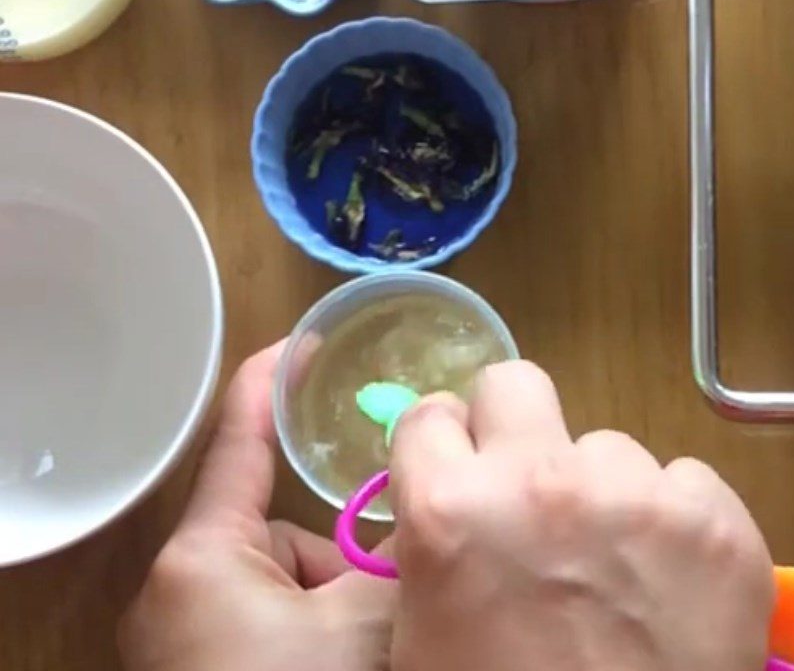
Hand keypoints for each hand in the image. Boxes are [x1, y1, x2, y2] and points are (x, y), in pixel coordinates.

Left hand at [119, 342, 394, 670]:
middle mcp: (180, 587)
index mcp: (201, 557)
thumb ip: (400, 561)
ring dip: (331, 597)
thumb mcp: (358, 628)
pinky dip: (310, 628)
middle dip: (338, 548)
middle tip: (391, 589)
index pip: (238, 439)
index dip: (270, 380)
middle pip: (276, 526)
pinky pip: (265, 616)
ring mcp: (185, 632)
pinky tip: (343, 658)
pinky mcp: (200, 666)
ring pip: (279, 577)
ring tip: (367, 646)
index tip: (305, 339)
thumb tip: (430, 522)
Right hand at [389, 361, 774, 670]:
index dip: (442, 439)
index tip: (459, 460)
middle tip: (528, 480)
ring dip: (600, 491)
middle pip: (515, 381)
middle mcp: (536, 482)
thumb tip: (440, 481)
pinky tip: (668, 579)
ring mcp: (633, 495)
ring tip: (611, 565)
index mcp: (449, 510)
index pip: (429, 413)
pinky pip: (682, 481)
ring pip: (606, 446)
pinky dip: (672, 520)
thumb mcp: (424, 630)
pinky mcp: (714, 522)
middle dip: (514, 424)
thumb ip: (426, 536)